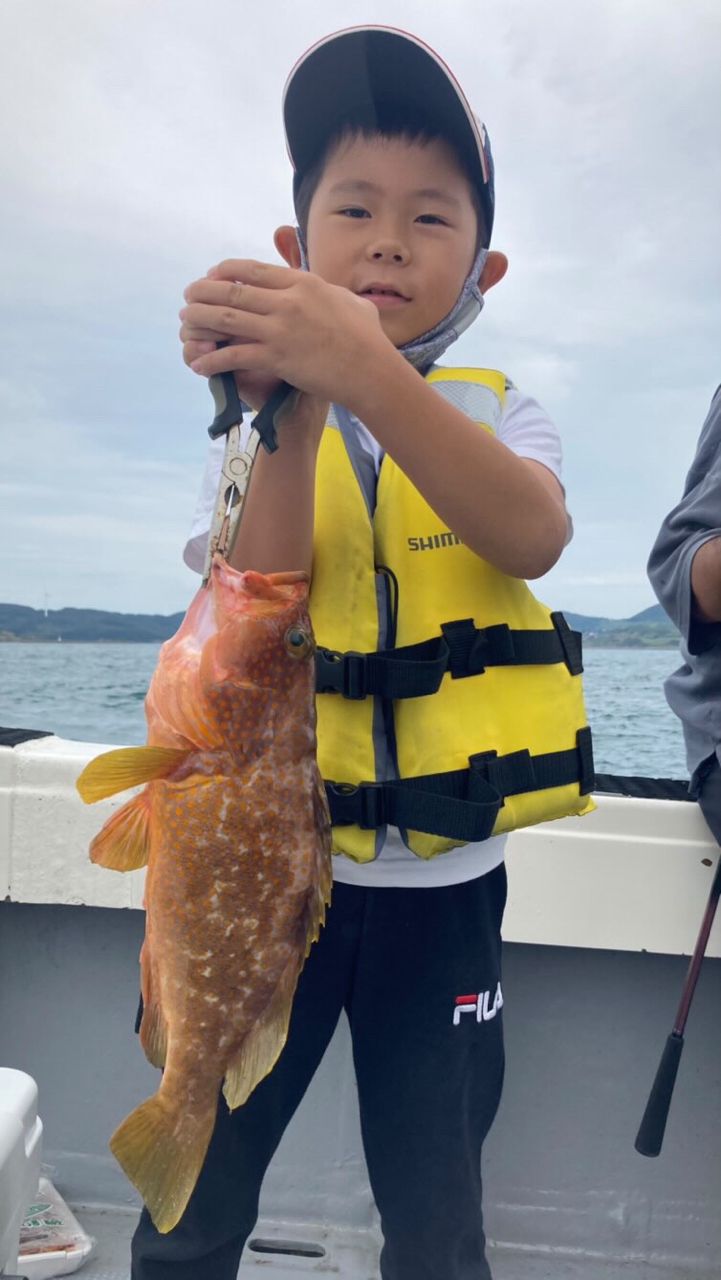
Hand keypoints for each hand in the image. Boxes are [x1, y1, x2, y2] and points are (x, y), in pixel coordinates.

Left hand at [179, 259, 392, 410]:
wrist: (371, 371)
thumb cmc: (367, 340)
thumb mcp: (350, 302)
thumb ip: (331, 291)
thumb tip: (327, 288)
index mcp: (302, 283)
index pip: (252, 270)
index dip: (225, 271)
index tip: (211, 275)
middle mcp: (287, 301)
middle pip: (232, 290)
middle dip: (203, 291)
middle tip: (188, 296)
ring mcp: (280, 329)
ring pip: (226, 318)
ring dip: (200, 319)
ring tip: (185, 323)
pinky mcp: (277, 358)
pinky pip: (234, 355)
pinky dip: (212, 359)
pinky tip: (198, 364)